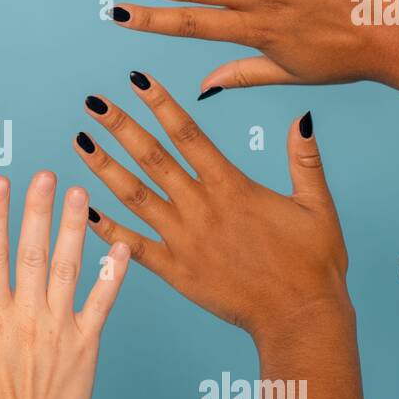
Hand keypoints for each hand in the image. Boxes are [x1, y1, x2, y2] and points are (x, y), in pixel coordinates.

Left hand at [73, 73, 349, 338]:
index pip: (189, 134)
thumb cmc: (314, 264)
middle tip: (93, 102)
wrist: (301, 317)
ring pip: (136, 196)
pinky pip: (133, 247)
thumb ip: (305, 160)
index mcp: (233, 187)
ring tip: (80, 142)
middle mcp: (202, 208)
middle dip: (121, 127)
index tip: (137, 80)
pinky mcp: (175, 271)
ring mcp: (184, 240)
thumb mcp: (317, 205)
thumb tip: (302, 118)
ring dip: (105, 168)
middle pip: (153, 158)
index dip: (161, 104)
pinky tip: (82, 210)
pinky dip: (107, 229)